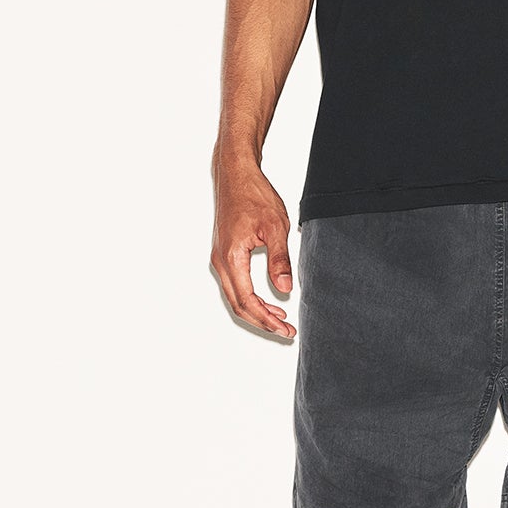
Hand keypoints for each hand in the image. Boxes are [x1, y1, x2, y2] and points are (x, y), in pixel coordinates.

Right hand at [211, 157, 296, 338]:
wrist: (236, 175)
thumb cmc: (253, 195)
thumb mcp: (276, 227)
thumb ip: (279, 260)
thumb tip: (285, 288)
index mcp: (232, 257)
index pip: (247, 301)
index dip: (267, 319)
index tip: (285, 328)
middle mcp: (221, 261)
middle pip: (238, 305)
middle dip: (263, 322)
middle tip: (286, 331)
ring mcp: (220, 258)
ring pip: (236, 296)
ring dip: (257, 311)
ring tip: (281, 320)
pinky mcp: (225, 253)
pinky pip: (236, 284)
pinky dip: (251, 298)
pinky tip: (269, 300)